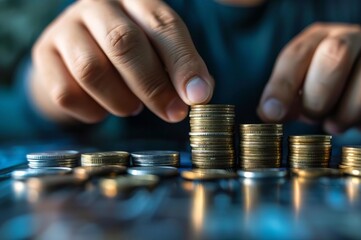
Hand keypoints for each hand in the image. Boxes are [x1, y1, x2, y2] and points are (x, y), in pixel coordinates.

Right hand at [31, 0, 213, 123]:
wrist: (82, 52)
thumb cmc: (134, 53)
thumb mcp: (161, 52)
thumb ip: (181, 68)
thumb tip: (199, 94)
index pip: (163, 26)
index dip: (183, 64)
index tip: (198, 97)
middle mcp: (98, 5)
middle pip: (124, 43)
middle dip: (153, 86)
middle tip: (172, 113)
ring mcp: (65, 27)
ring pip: (91, 70)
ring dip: (120, 101)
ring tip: (132, 107)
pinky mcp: (43, 54)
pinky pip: (66, 92)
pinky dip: (92, 111)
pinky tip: (102, 108)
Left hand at [258, 23, 360, 133]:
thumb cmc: (323, 88)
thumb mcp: (298, 90)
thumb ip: (282, 100)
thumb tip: (270, 113)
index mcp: (316, 38)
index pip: (296, 55)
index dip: (282, 87)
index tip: (273, 114)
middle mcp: (350, 37)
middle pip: (336, 55)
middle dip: (319, 97)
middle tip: (313, 117)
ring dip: (348, 112)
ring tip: (334, 124)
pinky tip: (360, 123)